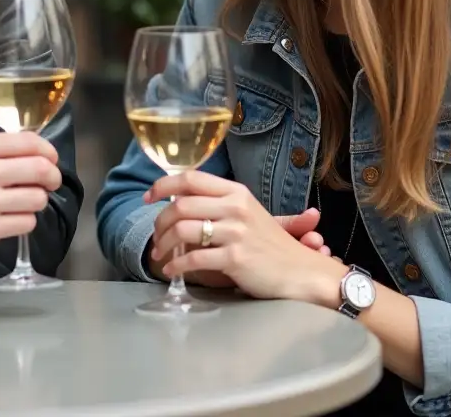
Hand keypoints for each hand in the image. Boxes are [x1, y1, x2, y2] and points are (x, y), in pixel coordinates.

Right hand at [0, 132, 60, 267]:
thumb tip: (28, 154)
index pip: (30, 143)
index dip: (49, 152)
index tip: (51, 160)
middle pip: (41, 170)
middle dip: (52, 177)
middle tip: (50, 183)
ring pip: (37, 199)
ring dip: (35, 202)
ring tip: (20, 203)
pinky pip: (25, 224)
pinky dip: (22, 222)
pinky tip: (8, 220)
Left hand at [146, 171, 336, 299]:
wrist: (301, 272)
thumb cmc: (272, 244)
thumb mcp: (248, 213)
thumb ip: (219, 204)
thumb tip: (181, 200)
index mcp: (236, 192)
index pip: (190, 178)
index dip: (163, 185)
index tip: (148, 197)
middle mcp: (235, 207)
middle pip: (180, 205)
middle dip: (159, 222)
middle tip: (155, 236)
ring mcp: (236, 232)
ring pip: (182, 230)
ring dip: (164, 244)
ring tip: (160, 254)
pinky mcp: (235, 259)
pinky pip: (194, 259)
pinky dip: (176, 265)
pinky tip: (172, 270)